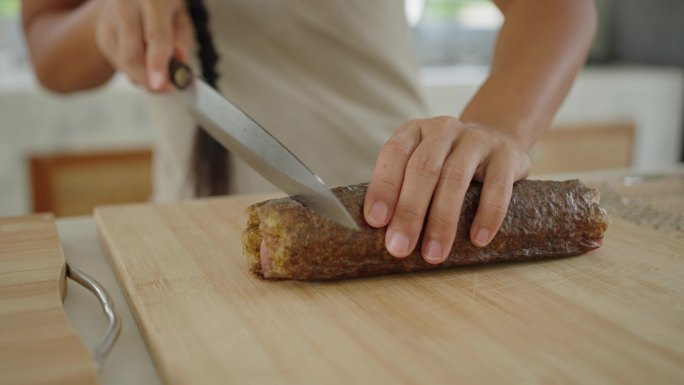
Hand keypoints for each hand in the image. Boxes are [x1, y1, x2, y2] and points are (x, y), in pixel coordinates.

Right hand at [94, 0, 193, 91]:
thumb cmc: (163, 0)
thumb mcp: (181, 11)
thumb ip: (183, 36)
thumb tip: (180, 61)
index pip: (155, 36)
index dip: (158, 64)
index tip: (161, 86)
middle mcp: (124, 7)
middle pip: (132, 55)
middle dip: (150, 80)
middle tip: (170, 89)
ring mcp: (108, 20)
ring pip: (123, 63)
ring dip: (144, 78)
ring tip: (162, 77)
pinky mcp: (102, 34)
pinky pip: (119, 63)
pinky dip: (136, 71)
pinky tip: (147, 64)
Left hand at [363, 116, 530, 263]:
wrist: (498, 138)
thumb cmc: (446, 163)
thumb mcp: (420, 164)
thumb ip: (402, 189)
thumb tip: (383, 233)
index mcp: (415, 132)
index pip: (394, 154)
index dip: (384, 187)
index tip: (376, 221)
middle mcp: (443, 130)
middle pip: (423, 169)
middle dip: (409, 212)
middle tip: (399, 247)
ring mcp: (477, 139)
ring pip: (455, 178)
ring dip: (442, 221)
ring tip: (433, 254)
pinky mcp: (506, 155)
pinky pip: (497, 186)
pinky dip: (488, 215)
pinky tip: (478, 240)